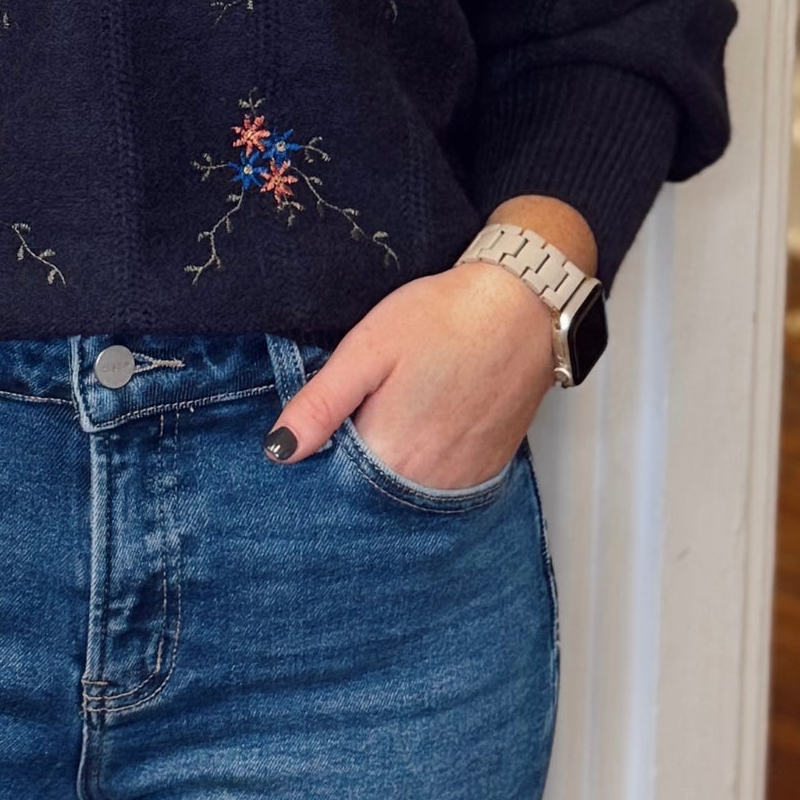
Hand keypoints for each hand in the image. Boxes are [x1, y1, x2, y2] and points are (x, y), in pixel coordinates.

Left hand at [265, 258, 558, 489]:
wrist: (522, 307)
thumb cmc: (443, 319)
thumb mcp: (367, 349)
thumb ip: (321, 404)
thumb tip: (278, 451)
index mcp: (389, 454)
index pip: (332, 483)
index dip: (318, 457)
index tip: (319, 429)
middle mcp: (427, 482)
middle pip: (370, 492)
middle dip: (352, 465)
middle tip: (361, 410)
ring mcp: (461, 481)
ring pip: (404, 491)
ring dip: (389, 468)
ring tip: (392, 414)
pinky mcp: (486, 470)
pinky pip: (441, 485)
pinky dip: (423, 466)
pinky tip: (422, 426)